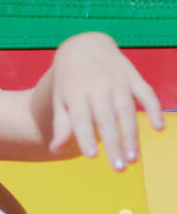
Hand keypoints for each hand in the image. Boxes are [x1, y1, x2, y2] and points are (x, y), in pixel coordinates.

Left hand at [44, 32, 163, 169]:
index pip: (80, 117)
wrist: (84, 45)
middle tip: (119, 168)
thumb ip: (61, 124)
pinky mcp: (133, 76)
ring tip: (133, 157)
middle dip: (112, 144)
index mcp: (74, 93)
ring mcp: (116, 80)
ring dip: (131, 134)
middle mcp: (95, 86)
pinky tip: (158, 127)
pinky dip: (153, 109)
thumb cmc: (69, 80)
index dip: (85, 136)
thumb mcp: (60, 99)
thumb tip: (54, 150)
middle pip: (105, 118)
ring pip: (126, 110)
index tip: (92, 156)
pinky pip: (146, 93)